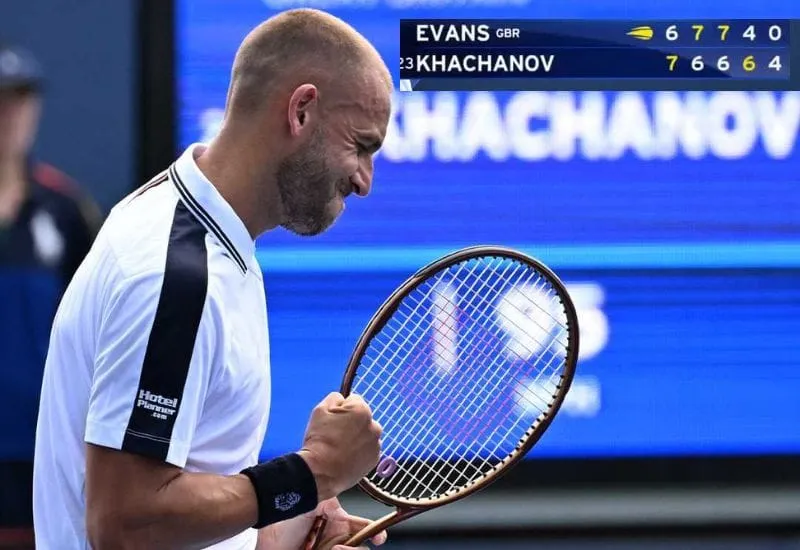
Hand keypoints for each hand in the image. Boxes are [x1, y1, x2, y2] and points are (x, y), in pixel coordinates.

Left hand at [258, 498, 386, 549]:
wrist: (267, 541)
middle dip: (359, 549)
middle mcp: (337, 541)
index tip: (380, 537)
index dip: (376, 532)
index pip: (363, 527)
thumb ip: (330, 500)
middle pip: (361, 546)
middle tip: (341, 547)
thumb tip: (346, 496)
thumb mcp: (310, 504)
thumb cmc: (282, 522)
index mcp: (338, 523)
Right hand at [298, 393, 381, 500]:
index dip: (340, 408)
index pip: (353, 400)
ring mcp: (375, 444)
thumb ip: (334, 398)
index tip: (332, 420)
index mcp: (362, 410)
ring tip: (339, 448)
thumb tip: (342, 398)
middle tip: (335, 435)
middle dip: (351, 423)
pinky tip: (345, 457)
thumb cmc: (320, 440)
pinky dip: (359, 451)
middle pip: (361, 418)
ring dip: (356, 437)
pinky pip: (367, 449)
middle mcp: (374, 426)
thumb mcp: (320, 410)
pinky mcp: (374, 459)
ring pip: (365, 434)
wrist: (320, 472)